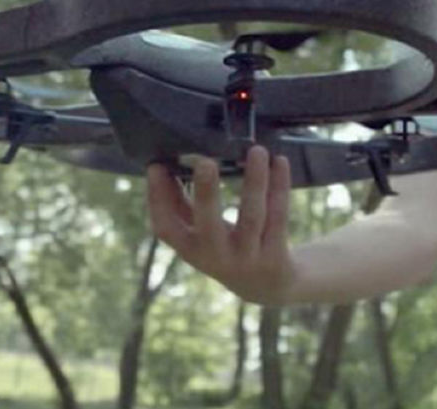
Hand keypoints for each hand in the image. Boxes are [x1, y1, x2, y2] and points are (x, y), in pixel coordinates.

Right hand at [146, 145, 295, 304]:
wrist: (266, 286)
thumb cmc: (225, 246)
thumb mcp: (198, 233)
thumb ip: (179, 204)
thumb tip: (159, 166)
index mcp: (191, 250)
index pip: (166, 228)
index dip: (158, 199)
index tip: (156, 166)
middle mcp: (217, 257)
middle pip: (209, 225)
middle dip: (206, 193)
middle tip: (205, 161)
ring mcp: (248, 258)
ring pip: (252, 216)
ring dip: (255, 181)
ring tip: (257, 150)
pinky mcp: (277, 254)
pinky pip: (279, 214)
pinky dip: (280, 186)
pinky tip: (280, 161)